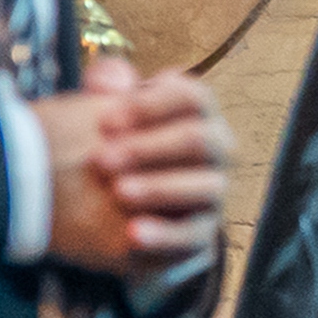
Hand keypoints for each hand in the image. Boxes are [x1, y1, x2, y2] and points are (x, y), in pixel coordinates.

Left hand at [35, 58, 227, 281]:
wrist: (105, 205)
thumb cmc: (112, 147)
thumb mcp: (104, 110)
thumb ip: (107, 84)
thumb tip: (113, 80)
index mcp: (197, 115)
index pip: (193, 98)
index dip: (152, 105)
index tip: (105, 121)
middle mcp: (215, 153)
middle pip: (202, 139)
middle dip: (151, 147)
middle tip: (101, 158)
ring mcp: (212, 194)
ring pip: (208, 187)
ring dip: (162, 188)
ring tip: (118, 192)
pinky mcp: (200, 235)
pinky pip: (195, 237)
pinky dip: (166, 235)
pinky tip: (132, 233)